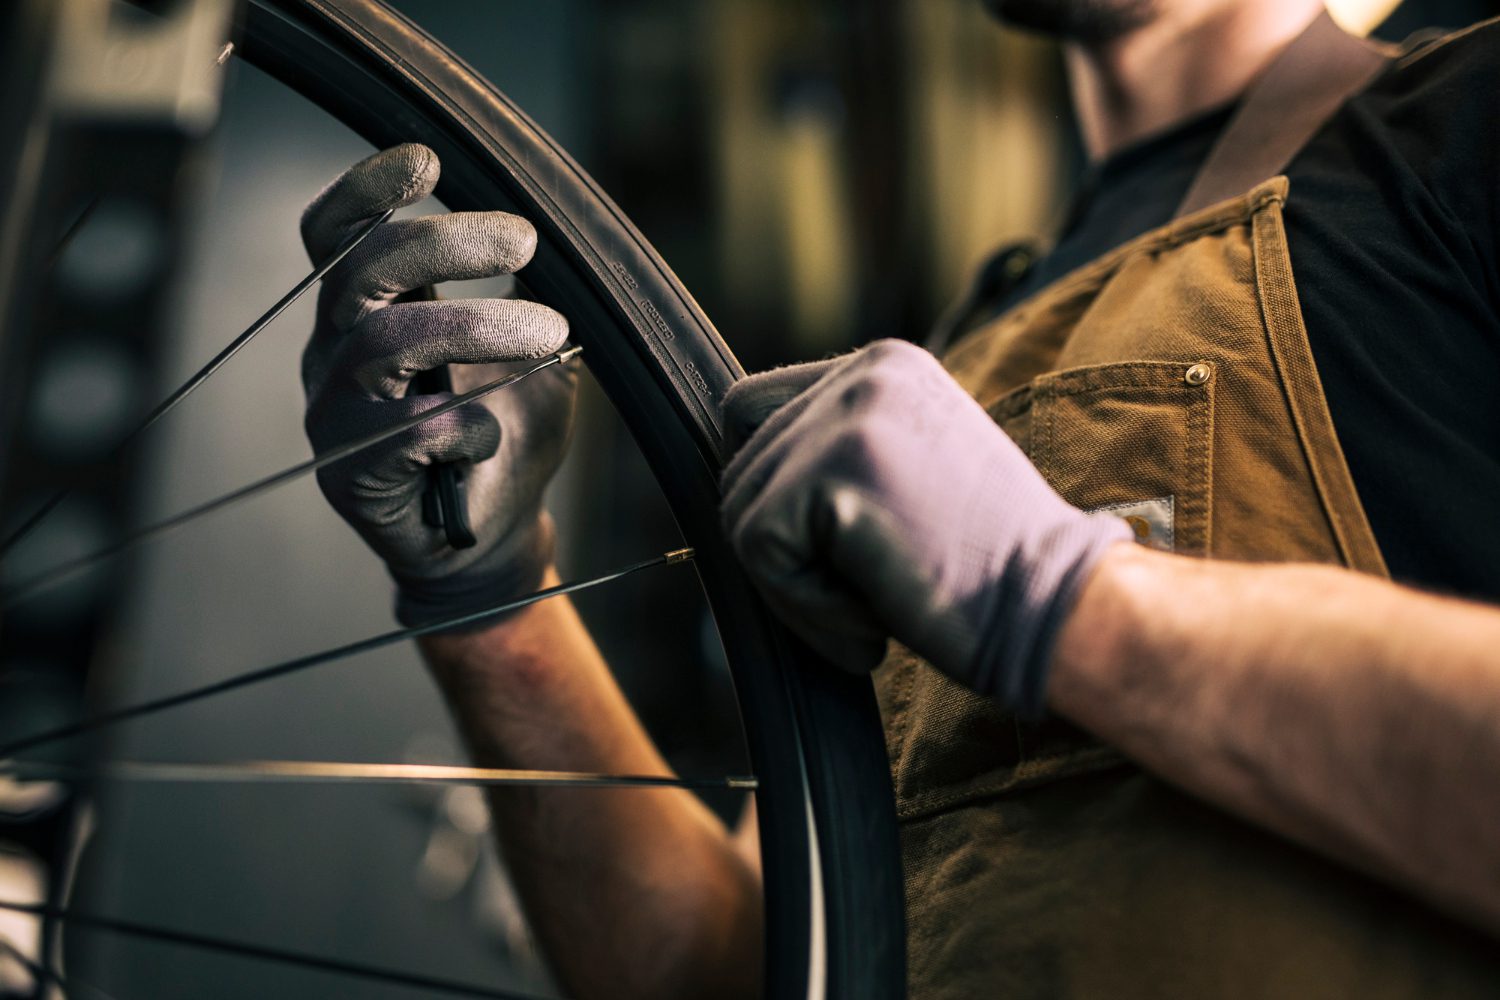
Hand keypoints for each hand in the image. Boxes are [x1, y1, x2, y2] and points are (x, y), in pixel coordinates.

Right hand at [301, 143, 574, 625]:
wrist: (493, 536)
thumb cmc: (507, 436)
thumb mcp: (534, 357)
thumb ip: (535, 303)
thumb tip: (571, 246)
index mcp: (368, 314)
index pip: (336, 236)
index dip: (365, 191)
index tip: (426, 159)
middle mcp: (336, 355)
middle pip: (360, 273)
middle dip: (444, 244)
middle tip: (525, 240)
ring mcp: (335, 414)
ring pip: (383, 343)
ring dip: (473, 327)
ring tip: (549, 331)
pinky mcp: (350, 476)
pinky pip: (406, 433)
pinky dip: (466, 427)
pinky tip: (493, 438)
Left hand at [719, 339, 1130, 713]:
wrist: (1058, 607)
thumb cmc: (991, 564)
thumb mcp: (913, 470)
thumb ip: (839, 451)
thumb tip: (743, 476)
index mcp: (885, 364)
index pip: (754, 408)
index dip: (774, 492)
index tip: (838, 546)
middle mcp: (865, 372)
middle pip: (741, 465)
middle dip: (786, 547)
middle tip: (868, 590)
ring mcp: (848, 416)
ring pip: (741, 510)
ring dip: (795, 582)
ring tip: (877, 602)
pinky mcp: (834, 472)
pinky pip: (757, 551)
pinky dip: (803, 606)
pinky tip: (874, 617)